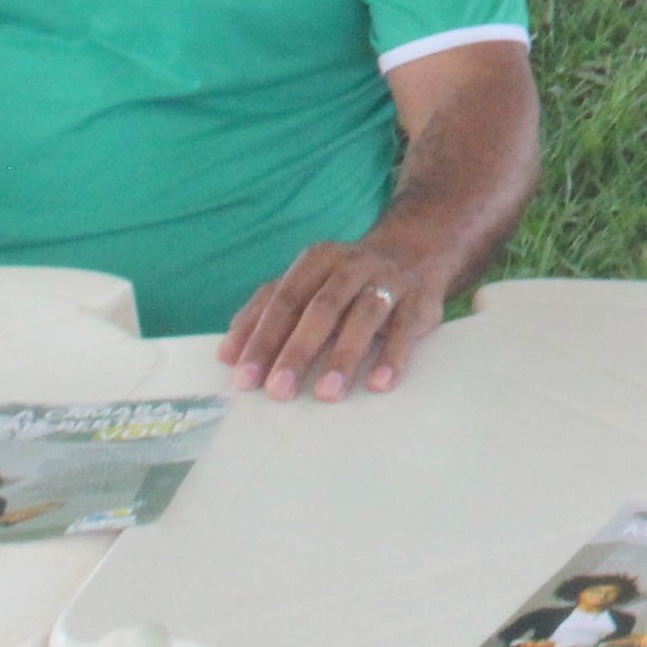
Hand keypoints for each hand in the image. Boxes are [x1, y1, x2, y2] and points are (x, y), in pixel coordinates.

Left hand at [220, 239, 438, 400]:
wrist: (414, 253)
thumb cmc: (344, 282)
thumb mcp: (304, 286)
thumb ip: (264, 313)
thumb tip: (226, 355)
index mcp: (317, 261)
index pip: (283, 300)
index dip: (262, 339)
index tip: (245, 379)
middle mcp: (352, 266)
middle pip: (321, 308)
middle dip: (298, 351)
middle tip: (279, 391)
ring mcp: (388, 281)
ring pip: (364, 316)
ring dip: (344, 355)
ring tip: (327, 393)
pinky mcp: (419, 301)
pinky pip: (406, 328)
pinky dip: (393, 356)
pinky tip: (379, 383)